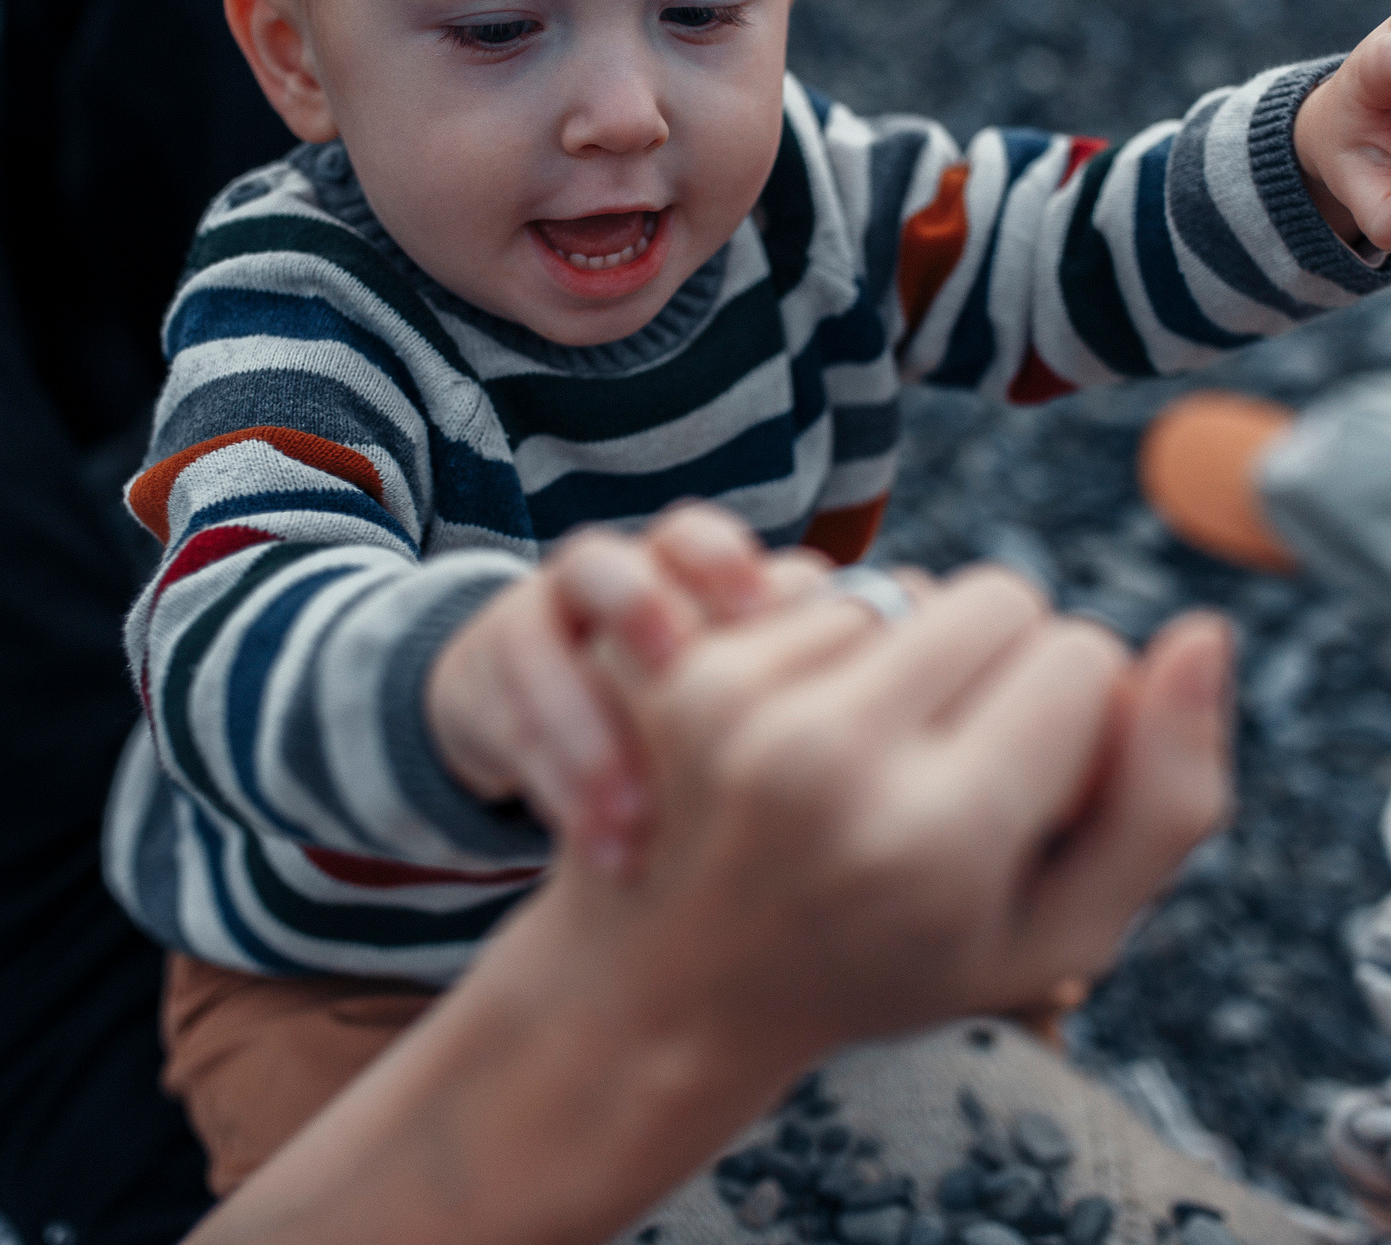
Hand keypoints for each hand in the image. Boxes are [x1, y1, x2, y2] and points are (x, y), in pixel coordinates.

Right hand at [424, 504, 814, 875]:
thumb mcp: (736, 684)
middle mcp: (598, 587)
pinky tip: (604, 850)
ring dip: (584, 732)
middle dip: (638, 616)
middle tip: (676, 677)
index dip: (726, 569)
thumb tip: (903, 709)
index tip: (768, 620)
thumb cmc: (683, 706)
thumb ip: (797, 680)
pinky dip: (557, 790)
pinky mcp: (487, 685)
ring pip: (539, 649)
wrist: (540, 711)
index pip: (694, 540)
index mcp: (672, 572)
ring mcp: (532, 631)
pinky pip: (508, 727)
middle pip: (606, 567)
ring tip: (636, 814)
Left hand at [553, 551, 1237, 1060]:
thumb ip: (1166, 801)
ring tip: (882, 757)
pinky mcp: (689, 670)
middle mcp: (834, 758)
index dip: (1081, 718)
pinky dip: (838, 646)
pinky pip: (824, 588)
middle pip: (1000, 596)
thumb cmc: (894, 964)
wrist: (681, 994)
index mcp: (941, 837)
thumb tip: (1204, 632)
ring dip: (918, 651)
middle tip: (958, 766)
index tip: (1034, 794)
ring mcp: (746, 704)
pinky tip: (813, 734)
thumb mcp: (1060, 934)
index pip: (1082, 658)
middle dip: (1006, 663)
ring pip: (911, 583)